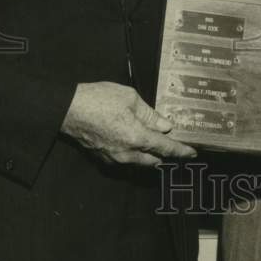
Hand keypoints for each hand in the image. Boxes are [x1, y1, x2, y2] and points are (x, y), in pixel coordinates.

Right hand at [61, 82, 195, 166]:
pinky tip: (136, 141)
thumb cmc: (99, 99)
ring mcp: (114, 158)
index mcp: (137, 138)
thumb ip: (150, 114)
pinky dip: (135, 154)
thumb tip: (165, 126)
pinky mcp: (103, 158)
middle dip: (166, 154)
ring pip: (140, 162)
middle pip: (154, 160)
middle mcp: (127, 153)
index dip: (181, 151)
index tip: (192, 153)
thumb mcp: (130, 99)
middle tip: (174, 144)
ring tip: (156, 141)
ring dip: (150, 155)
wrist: (67, 109)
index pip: (165, 148)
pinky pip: (126, 160)